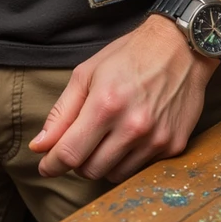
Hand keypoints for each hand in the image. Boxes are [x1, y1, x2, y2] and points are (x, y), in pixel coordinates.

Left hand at [30, 15, 215, 184]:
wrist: (181, 47)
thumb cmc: (130, 55)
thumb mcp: (87, 73)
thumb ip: (61, 113)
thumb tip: (39, 146)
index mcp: (105, 104)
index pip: (70, 153)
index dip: (52, 164)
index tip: (45, 166)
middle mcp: (132, 126)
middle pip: (90, 170)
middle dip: (78, 161)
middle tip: (81, 141)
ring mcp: (156, 139)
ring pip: (115, 174)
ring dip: (103, 162)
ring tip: (107, 135)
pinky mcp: (174, 146)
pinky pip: (140, 169)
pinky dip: (129, 158)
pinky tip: (131, 135)